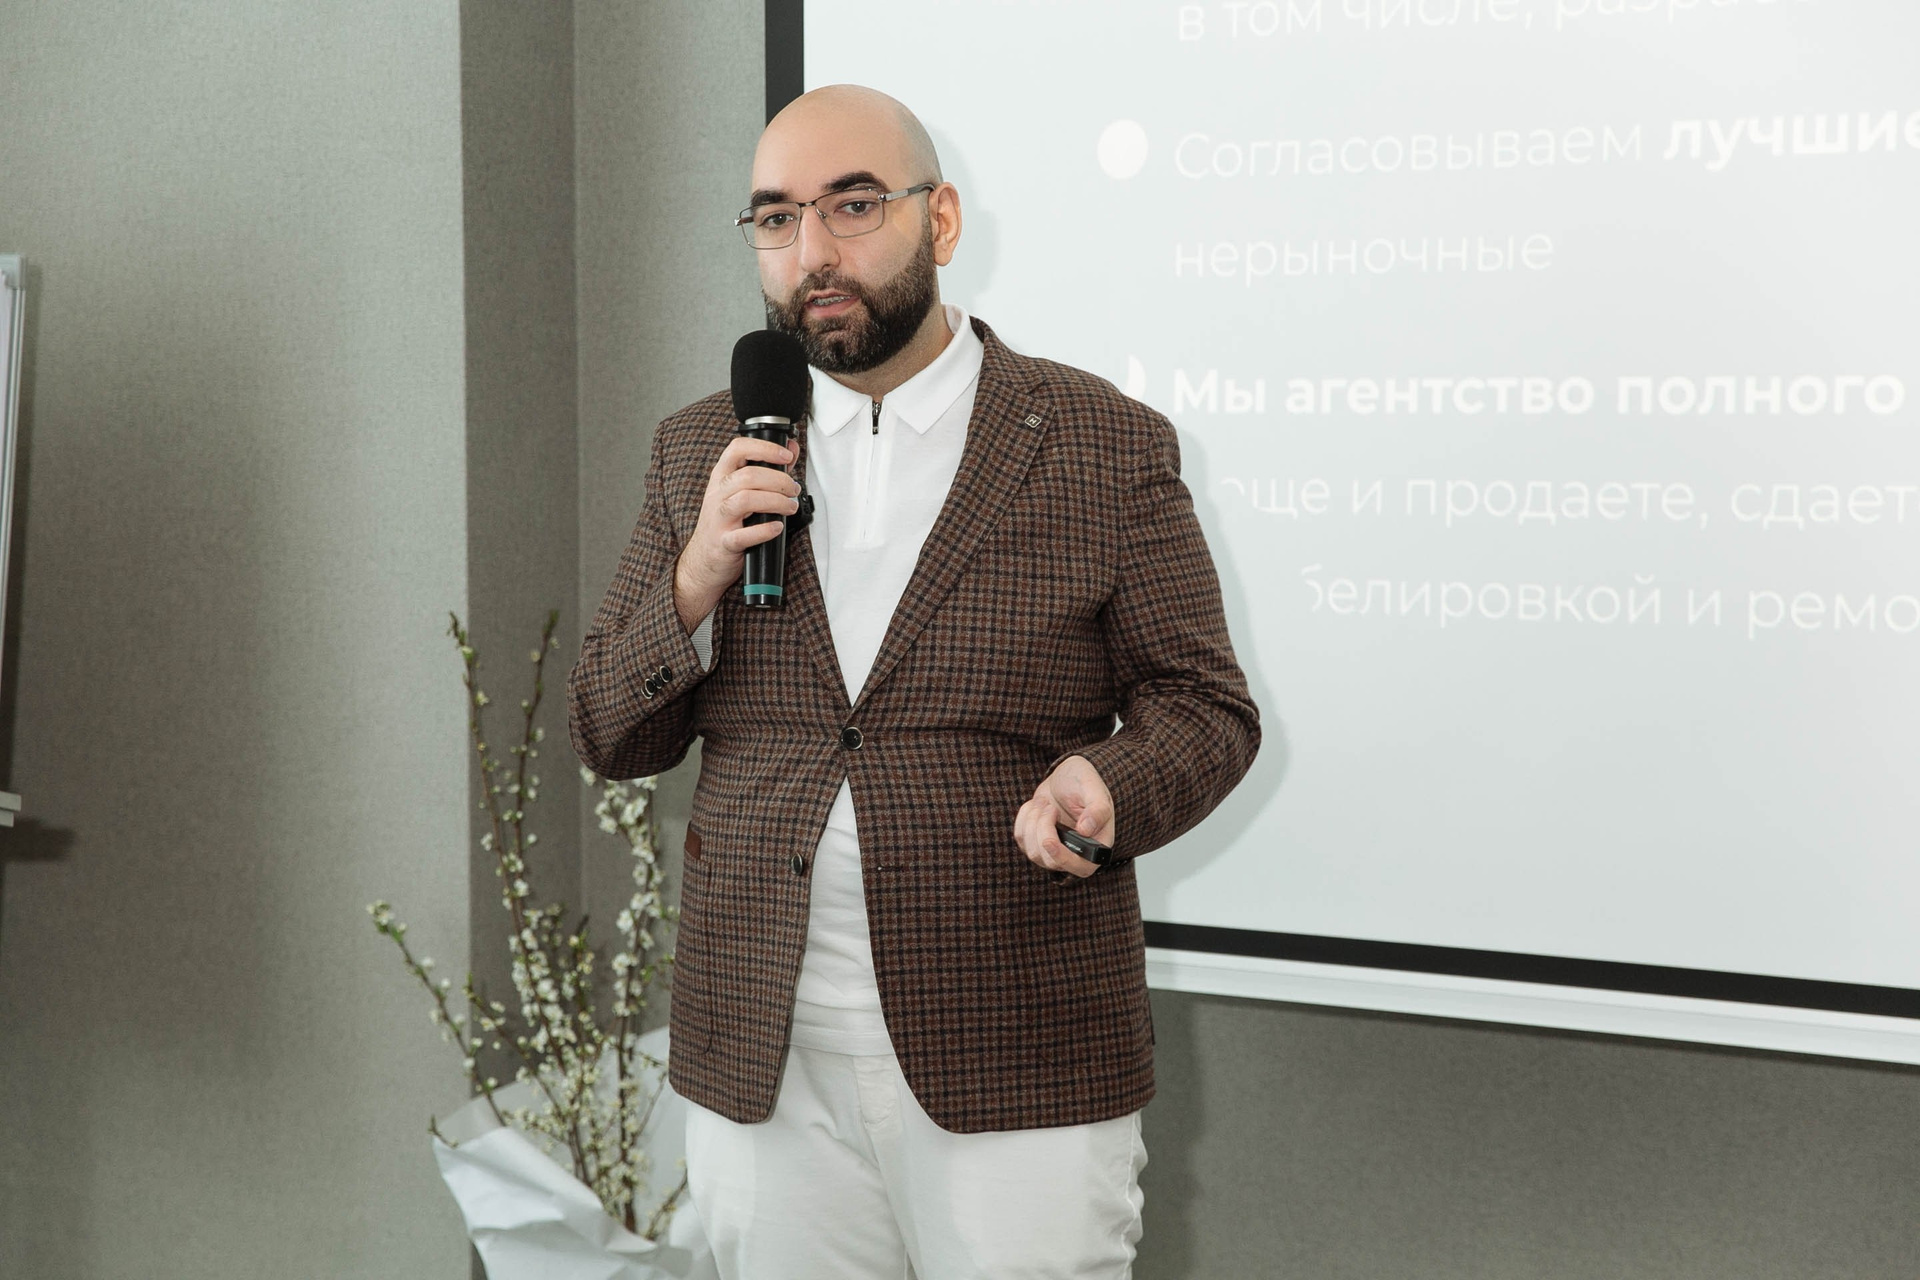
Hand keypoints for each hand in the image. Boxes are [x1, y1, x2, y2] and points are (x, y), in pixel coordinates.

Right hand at [674, 436, 800, 631]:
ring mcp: (719, 519)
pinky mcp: (724, 543)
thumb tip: (792, 449)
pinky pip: (744, 535)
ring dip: (775, 501)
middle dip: (779, 480)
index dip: (765, 448)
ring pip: (745, 500)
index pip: (738, 448)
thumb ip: (768, 470)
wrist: (703, 561)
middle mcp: (718, 494)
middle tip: (793, 489)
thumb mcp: (741, 492)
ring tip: (790, 507)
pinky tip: (777, 528)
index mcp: (722, 477)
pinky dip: (765, 531)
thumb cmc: (725, 524)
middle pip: (748, 475)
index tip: (786, 455)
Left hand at [1014, 755, 1115, 879]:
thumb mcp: (1094, 789)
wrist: (1066, 778)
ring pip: (1032, 851)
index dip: (1063, 859)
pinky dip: (1025, 817)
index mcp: (1096, 846)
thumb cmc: (1084, 782)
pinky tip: (1037, 805)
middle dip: (1043, 830)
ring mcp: (1054, 852)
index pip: (1081, 867)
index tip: (1048, 841)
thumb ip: (1097, 809)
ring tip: (1045, 803)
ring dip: (1034, 821)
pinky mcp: (1036, 843)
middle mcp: (1075, 854)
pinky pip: (1021, 838)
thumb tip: (1086, 830)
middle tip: (1050, 806)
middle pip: (1050, 860)